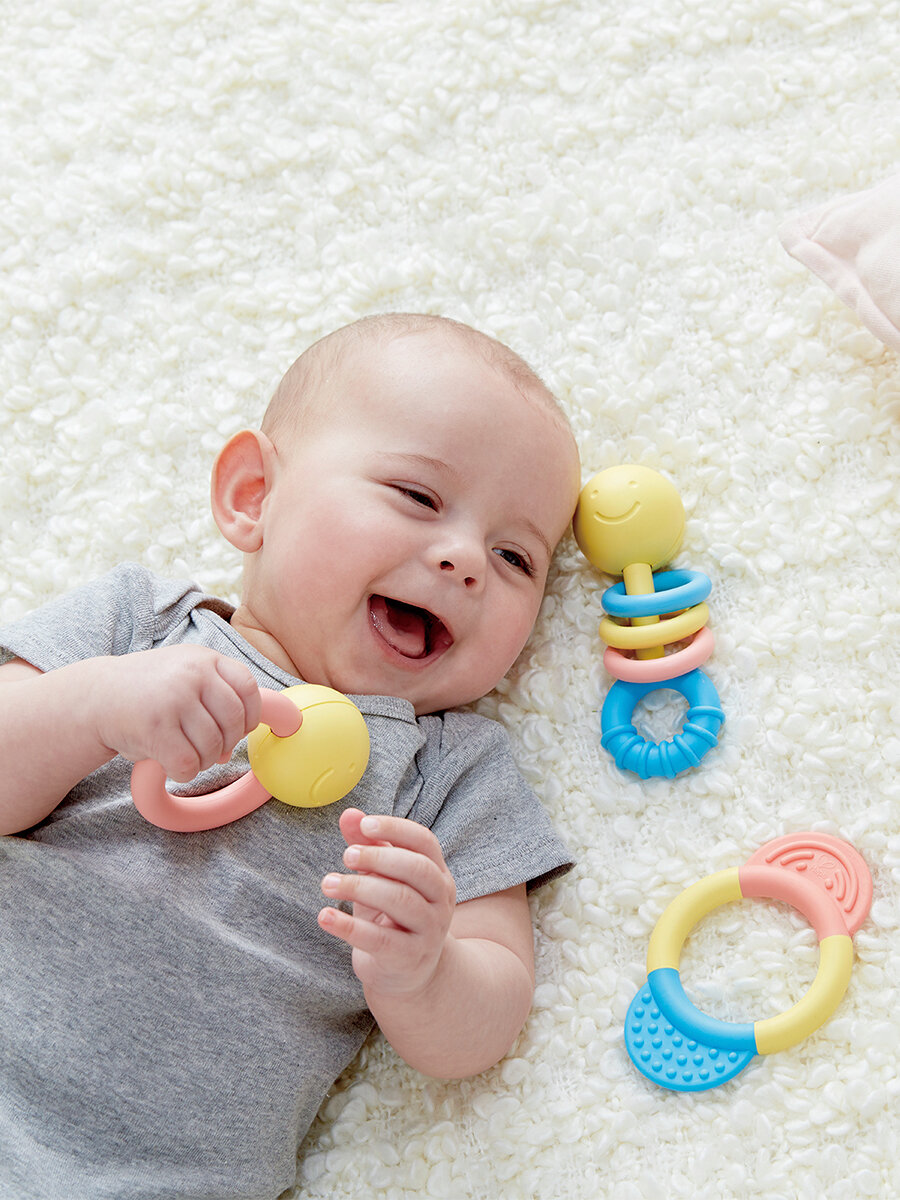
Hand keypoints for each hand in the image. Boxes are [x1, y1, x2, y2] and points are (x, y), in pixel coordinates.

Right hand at [91, 645, 261, 781]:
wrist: (94, 697)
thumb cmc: (147, 692)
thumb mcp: (184, 675)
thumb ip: (215, 696)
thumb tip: (237, 743)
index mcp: (204, 658)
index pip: (248, 687)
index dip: (250, 716)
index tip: (240, 730)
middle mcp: (192, 674)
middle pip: (233, 721)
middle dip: (225, 744)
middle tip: (209, 750)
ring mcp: (174, 699)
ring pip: (212, 746)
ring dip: (202, 761)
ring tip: (184, 754)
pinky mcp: (155, 728)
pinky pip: (187, 763)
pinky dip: (183, 772)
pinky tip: (170, 764)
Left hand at [319, 809, 456, 997]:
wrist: (408, 974)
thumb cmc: (393, 916)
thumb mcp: (381, 879)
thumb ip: (368, 845)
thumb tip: (349, 814)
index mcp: (437, 873)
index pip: (424, 841)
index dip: (396, 828)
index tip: (365, 824)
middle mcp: (440, 899)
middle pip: (416, 869)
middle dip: (378, 857)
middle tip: (346, 856)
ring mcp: (429, 930)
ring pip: (399, 900)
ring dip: (359, 887)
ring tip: (328, 884)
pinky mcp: (408, 958)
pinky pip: (379, 940)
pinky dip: (348, 926)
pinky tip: (325, 916)